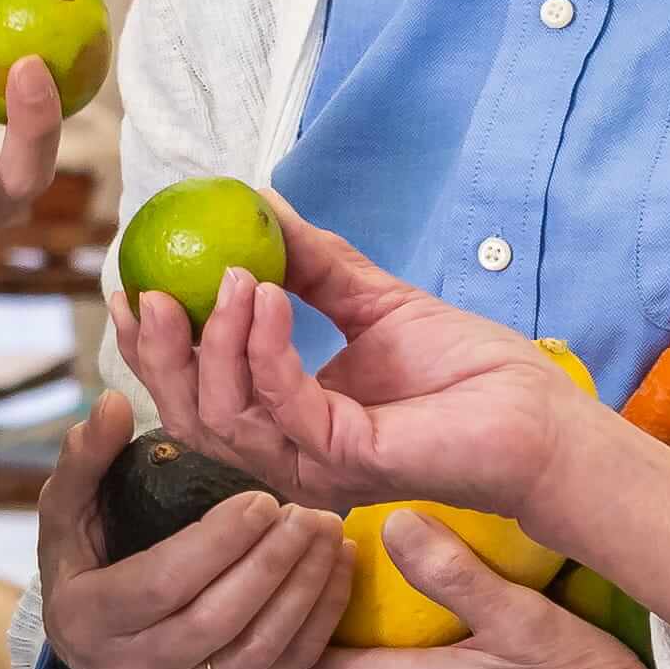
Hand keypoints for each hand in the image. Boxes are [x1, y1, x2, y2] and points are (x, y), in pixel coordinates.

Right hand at [35, 382, 348, 668]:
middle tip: (308, 513)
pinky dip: (319, 621)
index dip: (216, 543)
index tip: (260, 499)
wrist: (93, 646)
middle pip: (215, 622)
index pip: (160, 585)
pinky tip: (337, 569)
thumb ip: (86, 458)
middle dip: (270, 565)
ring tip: (330, 533)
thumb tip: (112, 405)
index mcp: (88, 619)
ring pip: (256, 653)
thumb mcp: (69, 510)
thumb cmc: (84, 563)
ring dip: (304, 591)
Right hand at [120, 210, 606, 536]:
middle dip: (158, 354)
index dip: (154, 347)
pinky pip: (283, 406)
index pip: (197, 394)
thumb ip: (313, 264)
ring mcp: (316, 465)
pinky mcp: (349, 460)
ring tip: (228, 275)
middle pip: (190, 416)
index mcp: (287, 423)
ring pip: (223, 417)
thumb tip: (258, 203)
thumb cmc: (470, 372)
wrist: (539, 415)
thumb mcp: (373, 300)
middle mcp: (290, 453)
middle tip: (148, 288)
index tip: (130, 284)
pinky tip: (265, 294)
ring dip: (214, 341)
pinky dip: (264, 348)